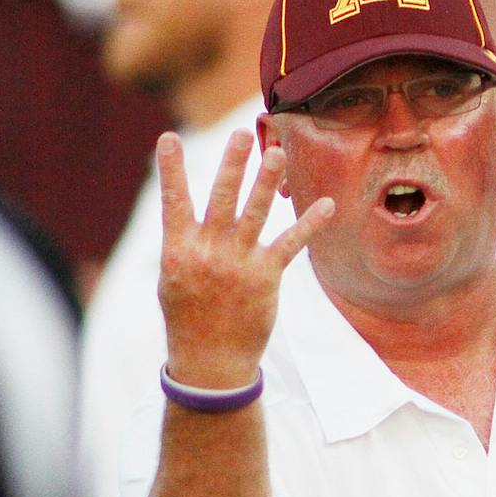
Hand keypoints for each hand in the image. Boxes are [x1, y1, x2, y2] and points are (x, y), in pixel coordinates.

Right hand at [156, 130, 332, 388]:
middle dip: (232, 165)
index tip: (169, 136)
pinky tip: (326, 205)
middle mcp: (208, 252)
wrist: (210, 362)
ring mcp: (238, 264)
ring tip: (277, 153)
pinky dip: (309, 224)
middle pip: (221, 199)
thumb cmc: (189, 317)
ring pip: (255, 214)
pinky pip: (290, 244)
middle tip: (242, 134)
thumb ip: (182, 242)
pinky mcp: (265, 278)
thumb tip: (182, 210)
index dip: (170, 169)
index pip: (173, 202)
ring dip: (266, 182)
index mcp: (179, 250)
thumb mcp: (172, 279)